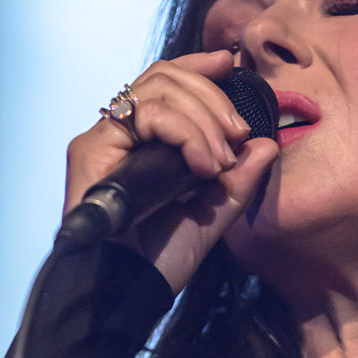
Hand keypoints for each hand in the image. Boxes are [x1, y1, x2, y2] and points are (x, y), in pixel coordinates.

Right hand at [63, 50, 280, 294]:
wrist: (132, 292)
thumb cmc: (160, 261)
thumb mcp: (212, 216)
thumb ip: (237, 182)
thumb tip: (266, 146)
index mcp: (143, 142)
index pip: (167, 83)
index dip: (199, 68)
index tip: (230, 65)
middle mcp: (119, 135)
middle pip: (165, 77)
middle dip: (212, 98)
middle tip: (238, 135)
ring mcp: (103, 139)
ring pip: (158, 88)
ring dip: (203, 117)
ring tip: (221, 162)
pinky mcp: (91, 148)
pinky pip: (145, 113)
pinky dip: (184, 131)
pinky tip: (203, 164)